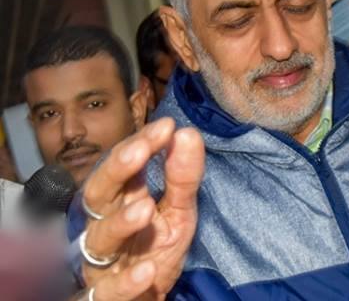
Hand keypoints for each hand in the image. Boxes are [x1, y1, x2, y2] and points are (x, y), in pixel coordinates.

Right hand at [79, 117, 204, 299]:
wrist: (148, 296)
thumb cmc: (157, 249)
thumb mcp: (179, 211)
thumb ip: (183, 177)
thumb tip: (188, 134)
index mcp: (122, 200)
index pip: (124, 165)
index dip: (140, 144)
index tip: (166, 126)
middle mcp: (105, 225)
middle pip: (99, 193)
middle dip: (117, 170)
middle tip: (140, 150)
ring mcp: (103, 261)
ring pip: (99, 239)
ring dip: (120, 223)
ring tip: (144, 208)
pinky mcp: (105, 295)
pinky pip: (106, 290)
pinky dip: (125, 282)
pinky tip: (147, 271)